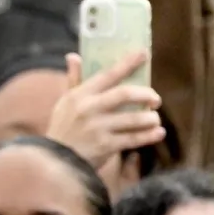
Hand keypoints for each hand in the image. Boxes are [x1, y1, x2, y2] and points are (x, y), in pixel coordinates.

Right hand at [45, 51, 164, 189]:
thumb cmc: (63, 128)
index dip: (128, 63)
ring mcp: (97, 128)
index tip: (144, 52)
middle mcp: (88, 109)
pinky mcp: (105, 146)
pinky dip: (149, 136)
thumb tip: (73, 56)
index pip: (107, 74)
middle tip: (156, 99)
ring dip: (150, 118)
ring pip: (134, 119)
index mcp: (79, 95)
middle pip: (124, 94)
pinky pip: (134, 139)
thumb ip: (73, 80)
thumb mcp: (64, 103)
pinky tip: (158, 133)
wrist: (56, 162)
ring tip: (155, 119)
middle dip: (146, 94)